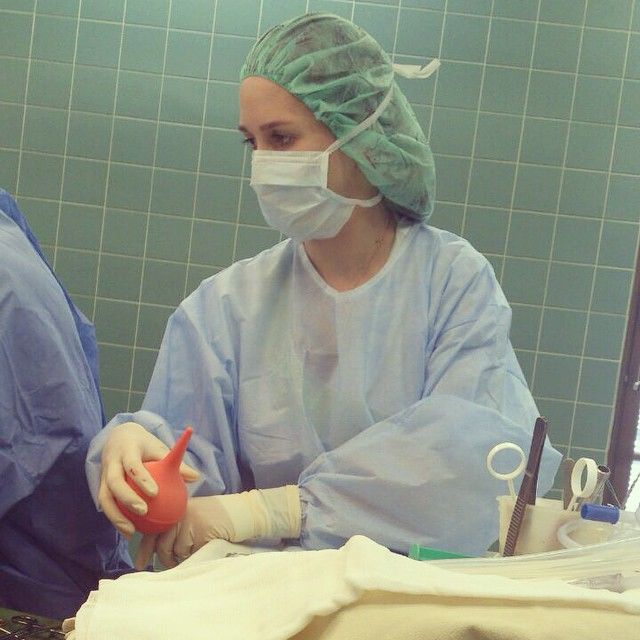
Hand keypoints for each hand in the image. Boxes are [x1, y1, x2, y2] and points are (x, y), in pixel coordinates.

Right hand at [98, 422, 199, 537]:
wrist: (120, 437)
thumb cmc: (144, 445)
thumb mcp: (159, 448)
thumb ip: (175, 463)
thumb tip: (195, 478)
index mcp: (127, 449)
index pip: (132, 465)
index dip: (142, 479)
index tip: (155, 493)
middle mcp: (111, 462)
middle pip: (114, 482)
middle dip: (126, 498)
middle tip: (143, 512)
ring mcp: (103, 475)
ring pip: (104, 498)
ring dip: (116, 516)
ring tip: (132, 531)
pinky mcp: (101, 486)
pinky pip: (106, 505)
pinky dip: (116, 519)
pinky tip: (130, 531)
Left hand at [135, 485, 300, 569]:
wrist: (241, 511)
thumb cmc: (216, 518)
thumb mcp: (192, 517)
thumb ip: (175, 528)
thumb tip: (155, 552)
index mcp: (176, 507)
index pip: (153, 530)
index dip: (145, 549)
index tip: (140, 564)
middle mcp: (180, 513)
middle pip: (163, 546)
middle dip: (166, 559)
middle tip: (173, 564)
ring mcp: (190, 522)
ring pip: (176, 551)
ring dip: (183, 557)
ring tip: (196, 549)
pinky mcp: (201, 531)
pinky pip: (191, 553)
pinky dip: (196, 556)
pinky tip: (205, 546)